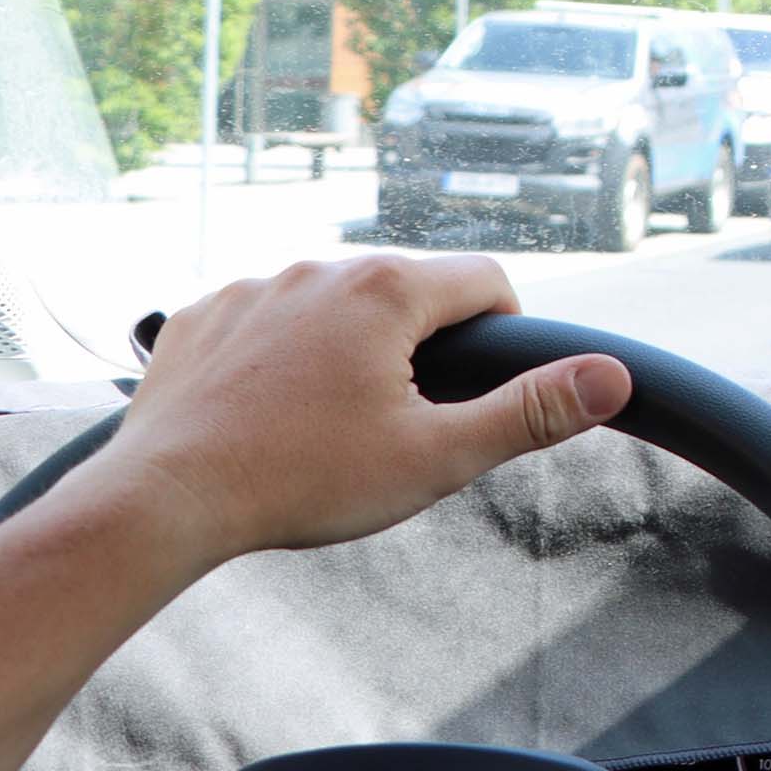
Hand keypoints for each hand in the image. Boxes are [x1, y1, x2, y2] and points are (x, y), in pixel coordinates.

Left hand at [88, 254, 633, 569]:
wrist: (160, 501)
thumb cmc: (299, 481)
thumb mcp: (435, 457)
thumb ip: (529, 412)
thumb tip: (610, 375)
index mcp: (386, 290)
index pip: (486, 282)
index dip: (506, 336)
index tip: (484, 394)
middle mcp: (320, 269)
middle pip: (409, 292)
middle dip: (422, 347)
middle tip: (405, 425)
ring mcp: (253, 288)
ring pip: (335, 305)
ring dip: (351, 348)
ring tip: (331, 426)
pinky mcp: (202, 315)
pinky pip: (267, 320)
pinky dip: (283, 356)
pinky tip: (271, 413)